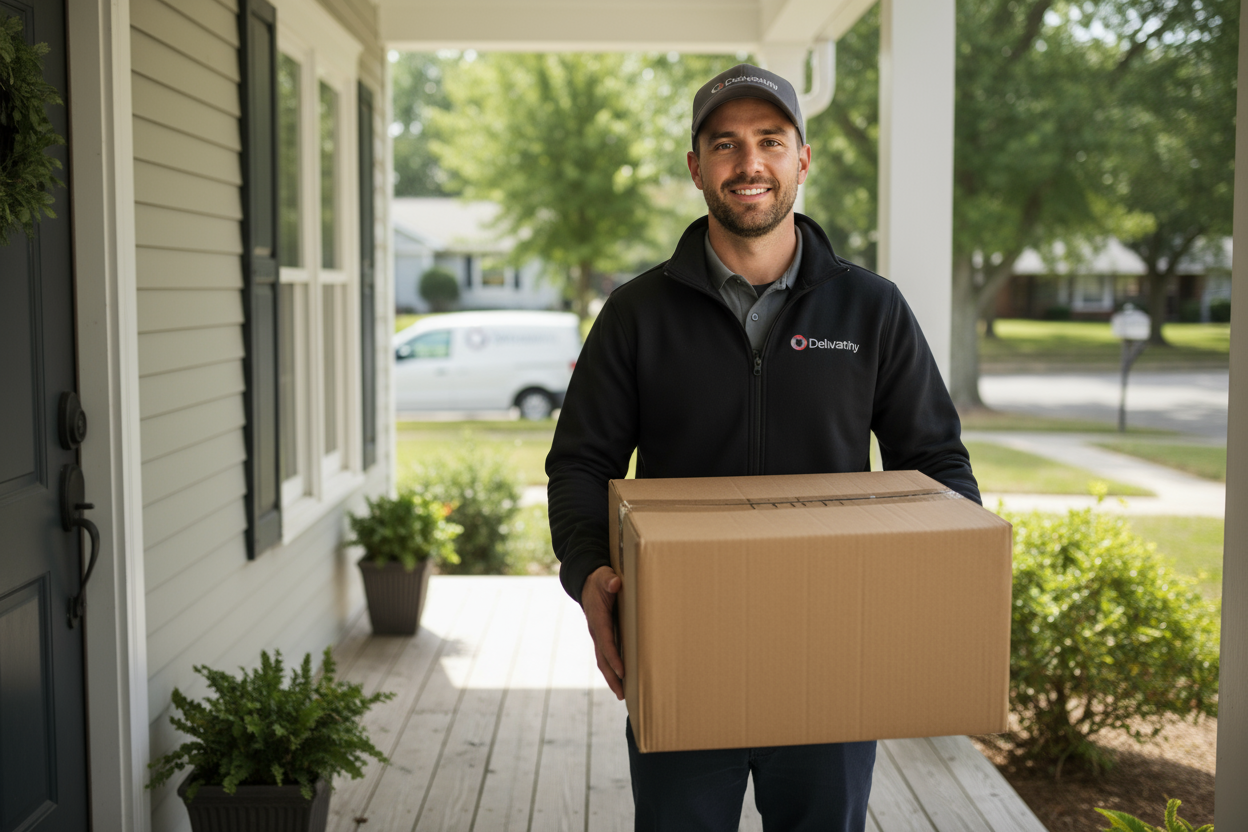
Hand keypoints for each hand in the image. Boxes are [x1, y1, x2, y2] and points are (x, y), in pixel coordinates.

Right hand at [582, 565, 624, 699]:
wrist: (586, 582)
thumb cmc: (598, 579)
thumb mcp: (603, 576)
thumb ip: (609, 579)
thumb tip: (615, 584)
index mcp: (598, 618)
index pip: (606, 641)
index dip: (614, 657)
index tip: (622, 671)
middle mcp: (596, 631)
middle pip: (602, 659)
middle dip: (611, 677)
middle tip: (621, 694)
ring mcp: (598, 635)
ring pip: (603, 660)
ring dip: (612, 677)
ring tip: (622, 694)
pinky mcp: (603, 636)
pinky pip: (607, 655)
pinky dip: (613, 668)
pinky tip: (623, 678)